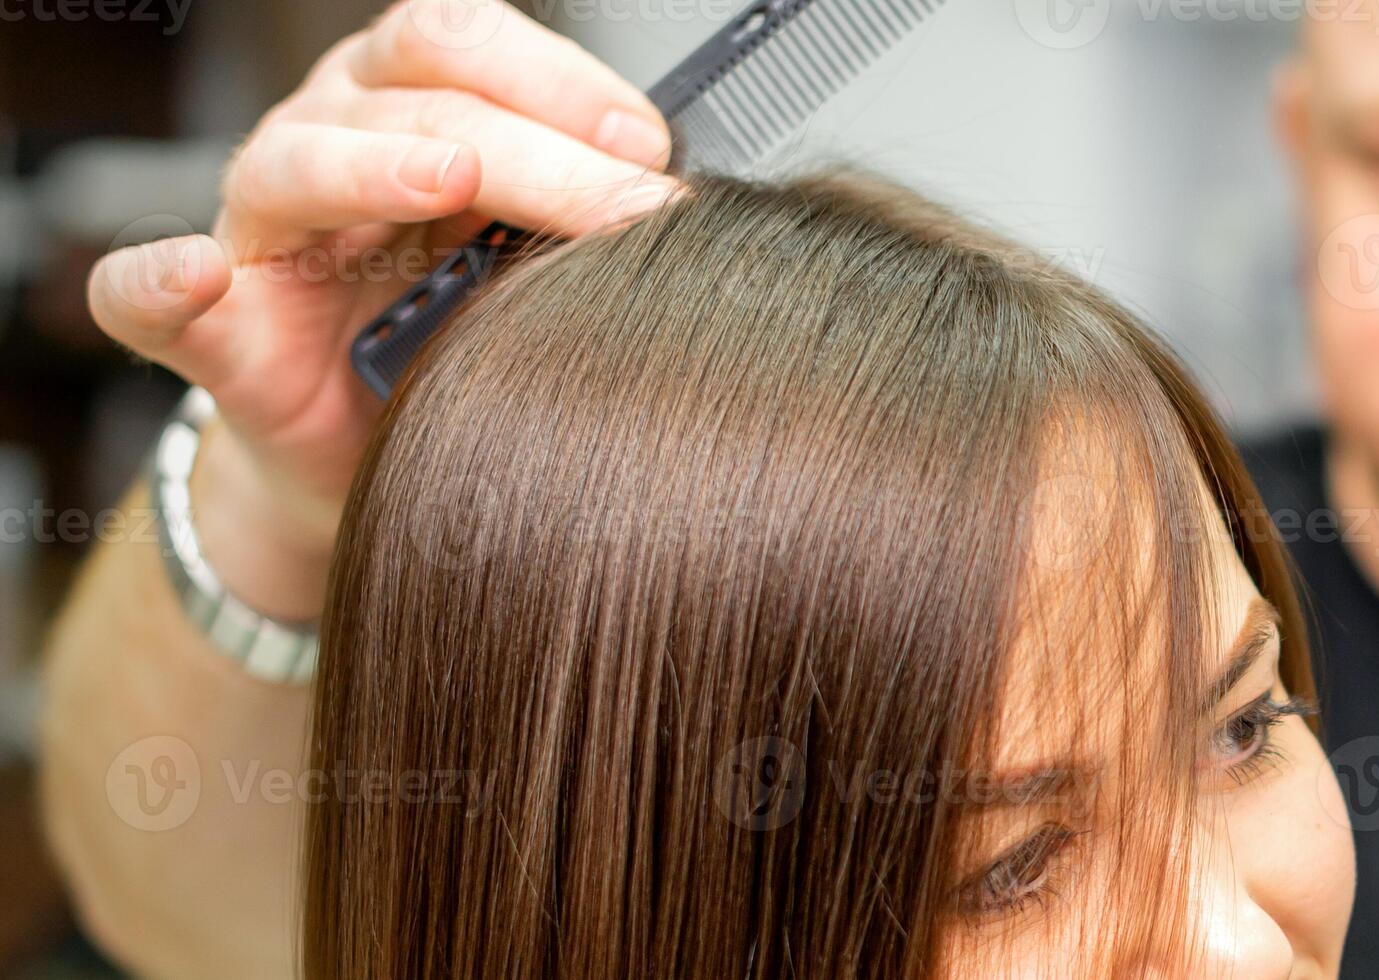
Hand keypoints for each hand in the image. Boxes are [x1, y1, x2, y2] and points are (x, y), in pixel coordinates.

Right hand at [85, 0, 678, 616]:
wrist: (374, 448)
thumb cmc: (457, 329)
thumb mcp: (532, 256)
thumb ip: (584, 215)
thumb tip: (687, 205)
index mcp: (410, 102)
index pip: (469, 44)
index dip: (561, 79)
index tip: (651, 146)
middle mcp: (328, 138)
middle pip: (416, 101)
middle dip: (535, 149)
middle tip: (625, 203)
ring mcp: (258, 226)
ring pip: (299, 163)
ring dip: (379, 165)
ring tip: (448, 178)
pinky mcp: (209, 328)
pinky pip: (144, 295)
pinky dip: (160, 283)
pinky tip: (196, 278)